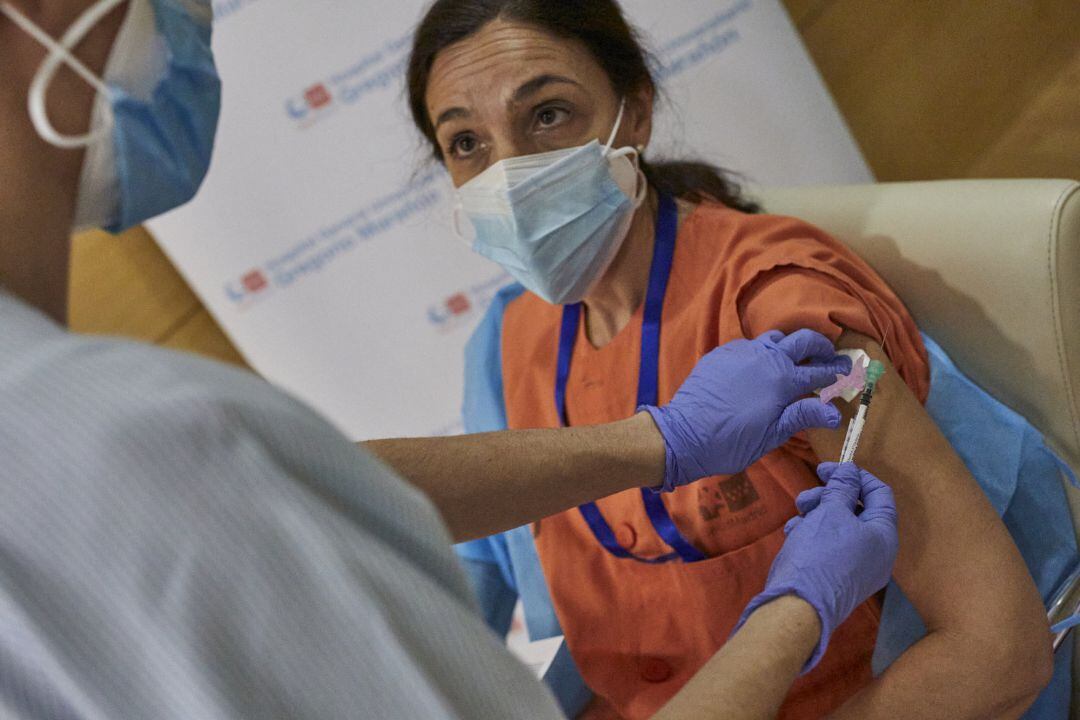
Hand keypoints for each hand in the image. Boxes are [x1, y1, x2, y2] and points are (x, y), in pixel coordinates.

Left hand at [640, 329, 850, 490]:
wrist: (684, 435)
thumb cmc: (731, 442)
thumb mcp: (772, 435)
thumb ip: (803, 417)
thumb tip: (835, 413)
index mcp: (783, 380)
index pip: (819, 371)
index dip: (836, 371)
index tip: (848, 371)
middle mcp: (765, 358)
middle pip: (802, 340)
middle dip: (821, 346)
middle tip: (829, 356)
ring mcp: (741, 352)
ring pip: (775, 338)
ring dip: (790, 345)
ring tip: (796, 357)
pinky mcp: (721, 354)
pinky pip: (749, 345)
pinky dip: (762, 351)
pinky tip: (761, 365)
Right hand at [735, 463, 899, 672]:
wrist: (797, 605)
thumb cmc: (819, 553)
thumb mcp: (831, 511)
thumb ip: (842, 487)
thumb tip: (851, 472)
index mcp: (884, 535)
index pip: (880, 494)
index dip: (855, 476)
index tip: (828, 469)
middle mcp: (877, 553)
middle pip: (857, 510)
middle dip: (829, 498)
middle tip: (805, 497)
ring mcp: (858, 569)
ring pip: (839, 528)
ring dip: (816, 515)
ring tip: (796, 518)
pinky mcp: (837, 578)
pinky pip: (830, 547)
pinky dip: (812, 536)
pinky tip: (794, 536)